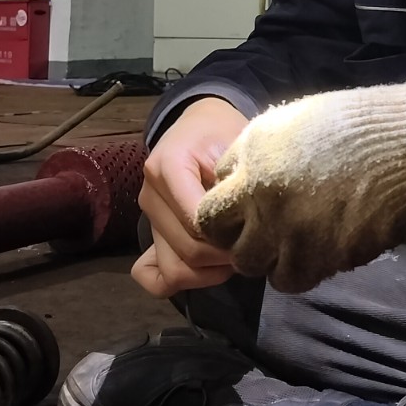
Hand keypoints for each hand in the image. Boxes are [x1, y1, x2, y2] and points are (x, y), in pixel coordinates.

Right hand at [133, 97, 249, 297]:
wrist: (200, 124)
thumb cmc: (222, 132)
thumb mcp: (236, 145)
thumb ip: (237, 185)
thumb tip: (250, 230)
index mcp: (167, 167)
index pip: (198, 222)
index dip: (230, 236)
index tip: (257, 233)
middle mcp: (149, 195)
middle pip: (187, 251)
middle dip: (225, 258)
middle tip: (253, 247)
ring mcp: (148, 218)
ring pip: (173, 270)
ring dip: (208, 274)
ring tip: (234, 256)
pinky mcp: (150, 235)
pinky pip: (152, 276)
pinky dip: (180, 281)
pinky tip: (207, 269)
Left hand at [195, 84, 405, 293]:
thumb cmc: (356, 123)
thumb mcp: (292, 121)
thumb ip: (257, 154)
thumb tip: (239, 180)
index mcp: (253, 156)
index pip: (211, 201)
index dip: (228, 210)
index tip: (247, 211)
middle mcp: (261, 195)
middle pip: (223, 237)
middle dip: (238, 238)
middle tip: (263, 233)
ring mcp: (290, 230)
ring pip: (252, 265)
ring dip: (268, 258)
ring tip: (293, 243)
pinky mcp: (321, 256)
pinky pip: (292, 279)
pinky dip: (298, 271)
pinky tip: (315, 253)